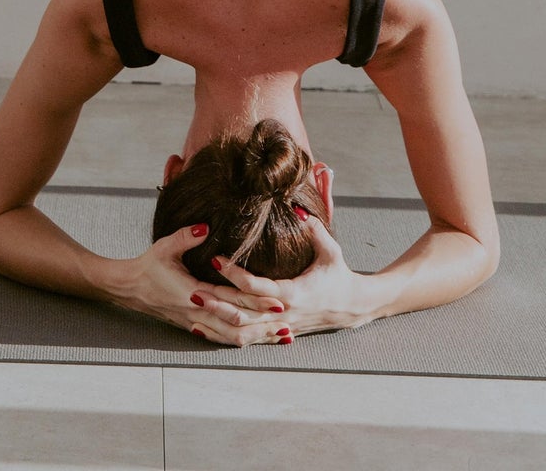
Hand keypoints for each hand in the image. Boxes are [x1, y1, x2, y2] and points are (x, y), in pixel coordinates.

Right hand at [104, 223, 295, 345]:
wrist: (130, 288)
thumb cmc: (149, 265)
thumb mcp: (165, 246)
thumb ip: (187, 236)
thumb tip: (206, 227)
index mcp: (193, 294)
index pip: (232, 301)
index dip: (256, 303)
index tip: (279, 302)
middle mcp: (197, 314)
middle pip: (237, 326)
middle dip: (264, 326)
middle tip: (289, 326)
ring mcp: (196, 324)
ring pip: (231, 338)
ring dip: (256, 338)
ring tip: (279, 338)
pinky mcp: (194, 327)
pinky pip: (221, 339)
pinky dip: (241, 341)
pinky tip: (255, 341)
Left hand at [210, 211, 373, 337]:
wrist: (351, 307)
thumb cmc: (339, 275)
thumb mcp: (331, 250)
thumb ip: (315, 229)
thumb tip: (298, 209)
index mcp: (294, 294)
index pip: (257, 287)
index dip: (235, 274)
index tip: (216, 258)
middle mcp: (284, 314)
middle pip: (243, 311)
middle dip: (218, 300)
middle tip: (193, 287)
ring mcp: (280, 326)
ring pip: (243, 329)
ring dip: (219, 320)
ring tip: (196, 308)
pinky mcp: (278, 332)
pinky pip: (250, 337)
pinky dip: (228, 334)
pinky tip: (210, 329)